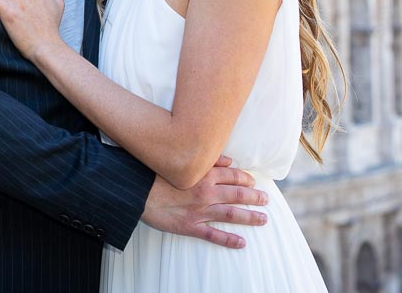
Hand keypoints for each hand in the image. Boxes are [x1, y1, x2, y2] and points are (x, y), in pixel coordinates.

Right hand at [141, 156, 268, 248]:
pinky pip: (214, 235)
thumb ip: (206, 160)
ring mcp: (199, 211)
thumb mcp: (179, 160)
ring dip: (249, 217)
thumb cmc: (154, 173)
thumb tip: (228, 160)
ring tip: (263, 219)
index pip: (232, 176)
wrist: (135, 191)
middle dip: (254, 197)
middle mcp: (206, 193)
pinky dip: (229, 240)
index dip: (245, 179)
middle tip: (266, 200)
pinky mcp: (190, 226)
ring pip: (231, 214)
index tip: (254, 182)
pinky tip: (241, 243)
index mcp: (203, 175)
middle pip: (237, 195)